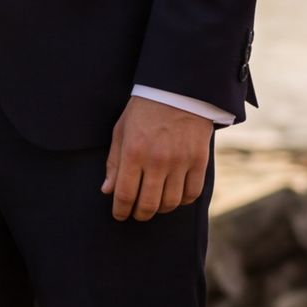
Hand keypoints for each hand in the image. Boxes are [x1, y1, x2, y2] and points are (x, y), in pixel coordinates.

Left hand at [102, 98, 211, 221]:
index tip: (119, 215)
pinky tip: (175, 197)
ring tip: (155, 206)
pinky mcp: (199, 160)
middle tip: (137, 214)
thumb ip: (114, 162)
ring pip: (171, 202)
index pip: (125, 194)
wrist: (178, 90)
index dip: (121, 210)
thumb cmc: (144, 110)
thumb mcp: (121, 131)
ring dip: (161, 209)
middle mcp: (157, 160)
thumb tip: (108, 191)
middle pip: (148, 204)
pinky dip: (183, 201)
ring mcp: (180, 161)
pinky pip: (192, 193)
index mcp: (133, 152)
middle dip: (139, 215)